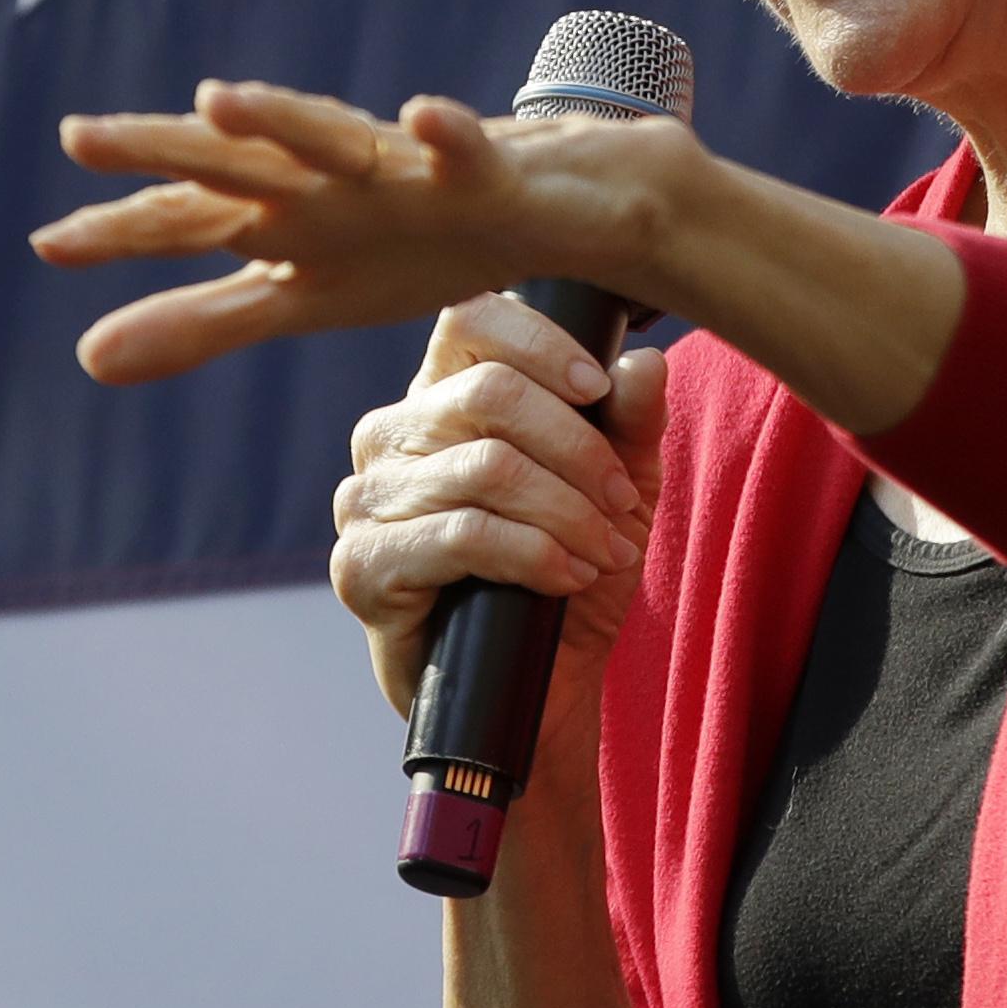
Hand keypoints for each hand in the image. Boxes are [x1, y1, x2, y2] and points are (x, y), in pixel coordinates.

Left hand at [29, 79, 679, 386]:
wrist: (539, 210)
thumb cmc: (407, 248)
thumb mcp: (297, 301)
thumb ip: (196, 324)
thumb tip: (84, 359)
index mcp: (281, 216)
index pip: (187, 220)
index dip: (121, 231)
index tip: (48, 245)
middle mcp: (325, 178)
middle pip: (236, 163)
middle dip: (164, 147)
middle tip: (80, 135)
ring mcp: (400, 167)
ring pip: (333, 138)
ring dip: (282, 118)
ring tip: (220, 98)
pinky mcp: (480, 166)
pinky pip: (461, 145)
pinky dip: (442, 130)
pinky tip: (421, 114)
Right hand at [331, 294, 669, 721]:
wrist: (536, 689)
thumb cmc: (567, 575)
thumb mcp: (618, 492)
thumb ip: (630, 425)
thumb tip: (644, 362)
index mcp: (438, 395)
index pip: (470, 318)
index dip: (541, 343)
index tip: (598, 388)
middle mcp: (388, 434)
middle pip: (489, 393)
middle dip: (579, 449)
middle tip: (623, 500)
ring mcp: (365, 499)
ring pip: (486, 468)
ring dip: (567, 512)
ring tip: (605, 551)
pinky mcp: (361, 566)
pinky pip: (461, 534)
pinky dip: (533, 554)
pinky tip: (566, 576)